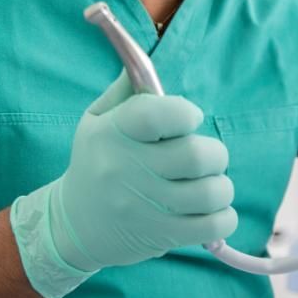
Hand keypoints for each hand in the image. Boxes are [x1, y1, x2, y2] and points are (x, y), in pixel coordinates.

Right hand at [11, 73, 236, 297]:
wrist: (73, 225)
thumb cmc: (96, 163)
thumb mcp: (97, 121)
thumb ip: (127, 91)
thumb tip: (143, 62)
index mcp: (112, 133)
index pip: (159, 114)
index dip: (186, 113)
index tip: (188, 120)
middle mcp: (126, 169)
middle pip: (196, 155)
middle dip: (214, 153)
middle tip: (206, 158)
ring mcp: (144, 207)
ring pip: (211, 192)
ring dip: (221, 187)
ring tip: (209, 185)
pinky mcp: (160, 236)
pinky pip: (213, 225)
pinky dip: (223, 217)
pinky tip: (211, 210)